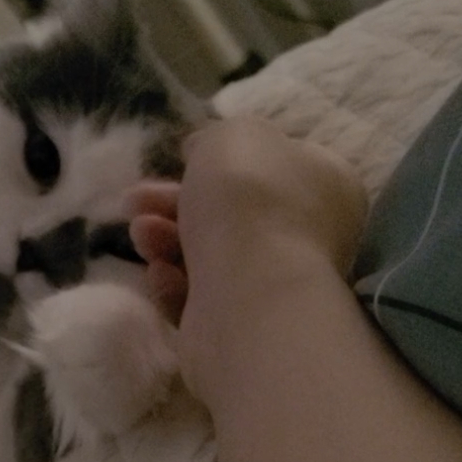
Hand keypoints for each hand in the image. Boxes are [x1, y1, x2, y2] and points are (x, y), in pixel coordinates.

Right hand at [126, 119, 368, 409]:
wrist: (249, 293)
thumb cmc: (250, 200)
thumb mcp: (233, 135)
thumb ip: (220, 138)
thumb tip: (205, 154)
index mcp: (326, 183)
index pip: (273, 163)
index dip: (222, 157)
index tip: (181, 157)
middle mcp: (309, 234)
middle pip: (231, 210)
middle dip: (174, 201)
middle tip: (135, 199)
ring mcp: (276, 284)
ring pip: (209, 254)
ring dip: (165, 238)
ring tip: (139, 232)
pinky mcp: (244, 326)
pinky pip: (201, 298)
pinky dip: (174, 283)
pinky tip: (158, 273)